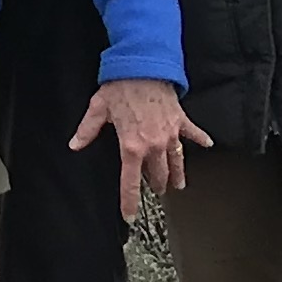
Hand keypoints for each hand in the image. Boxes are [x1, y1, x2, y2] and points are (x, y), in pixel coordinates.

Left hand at [71, 76, 205, 219]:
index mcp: (131, 147)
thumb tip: (74, 144)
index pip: (130, 182)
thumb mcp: (98, 108)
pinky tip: (207, 145)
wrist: (144, 66)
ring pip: (176, 161)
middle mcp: (153, 145)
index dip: (129, 201)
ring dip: (177, 174)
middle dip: (156, 186)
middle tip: (157, 192)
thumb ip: (87, 130)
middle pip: (157, 175)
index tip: (130, 216)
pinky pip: (193, 133)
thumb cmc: (120, 87)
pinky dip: (200, 139)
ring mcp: (170, 134)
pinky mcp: (180, 121)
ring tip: (178, 185)